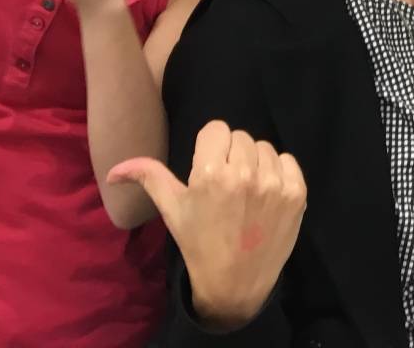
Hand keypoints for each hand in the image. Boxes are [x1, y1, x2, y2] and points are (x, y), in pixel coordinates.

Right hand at [108, 121, 304, 330]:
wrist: (235, 284)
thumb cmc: (199, 244)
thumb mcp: (173, 210)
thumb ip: (149, 178)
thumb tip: (115, 169)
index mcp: (211, 174)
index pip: (216, 129)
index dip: (210, 147)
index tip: (209, 167)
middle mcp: (245, 173)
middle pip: (240, 136)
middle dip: (231, 154)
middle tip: (226, 183)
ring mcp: (274, 183)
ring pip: (264, 147)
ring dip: (255, 162)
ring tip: (245, 190)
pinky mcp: (297, 192)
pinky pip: (288, 160)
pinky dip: (278, 172)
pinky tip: (265, 194)